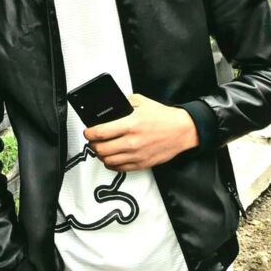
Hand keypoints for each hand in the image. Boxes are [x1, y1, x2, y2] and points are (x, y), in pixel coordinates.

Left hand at [83, 93, 198, 171]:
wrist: (182, 130)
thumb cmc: (163, 117)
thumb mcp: (141, 102)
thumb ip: (124, 102)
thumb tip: (110, 107)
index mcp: (130, 125)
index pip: (100, 133)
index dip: (89, 133)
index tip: (88, 132)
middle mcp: (132, 142)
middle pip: (101, 149)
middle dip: (93, 145)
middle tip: (93, 141)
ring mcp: (137, 155)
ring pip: (108, 161)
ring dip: (101, 155)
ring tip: (101, 149)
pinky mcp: (142, 164)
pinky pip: (120, 168)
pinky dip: (112, 164)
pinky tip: (112, 158)